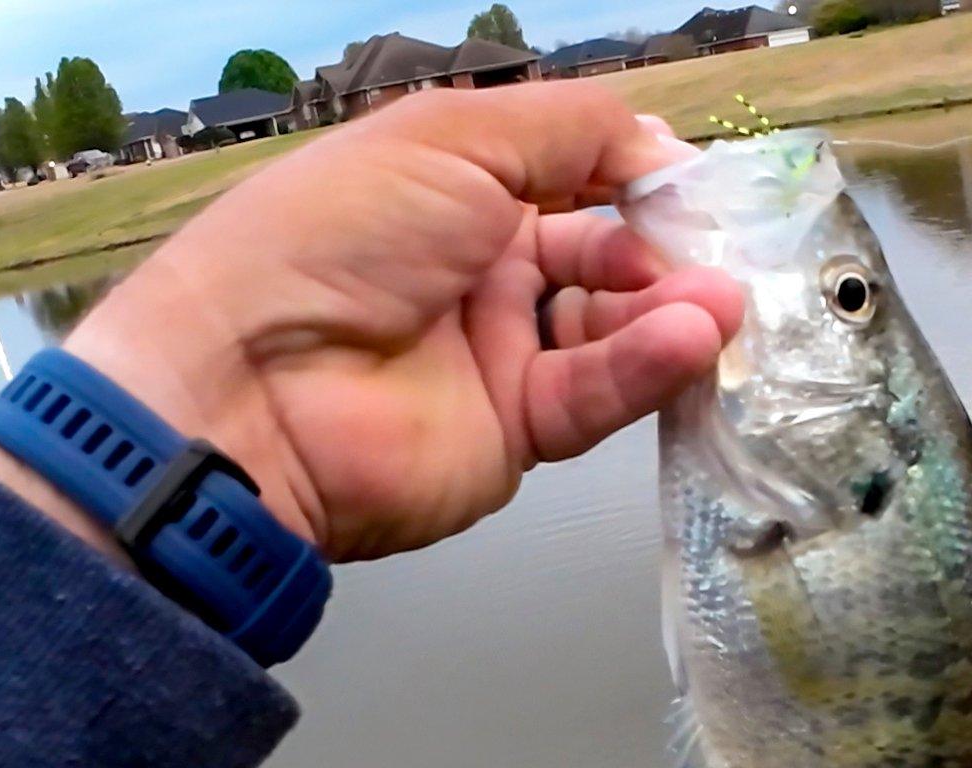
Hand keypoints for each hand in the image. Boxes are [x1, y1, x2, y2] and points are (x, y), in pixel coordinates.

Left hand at [0, 83, 741, 562]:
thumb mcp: (452, 138)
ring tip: (719, 303)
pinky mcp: (516, 432)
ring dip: (670, 310)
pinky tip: (686, 339)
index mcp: (451, 188)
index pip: (571, 175)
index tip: (692, 182)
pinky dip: (646, 364)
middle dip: (665, 250)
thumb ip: (571, 131)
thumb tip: (662, 143)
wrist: (253, 391)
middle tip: (717, 254)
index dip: (634, 175)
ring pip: (613, 326)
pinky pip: (597, 391)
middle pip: (604, 254)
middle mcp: (478, 268)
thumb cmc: (333, 238)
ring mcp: (498, 353)